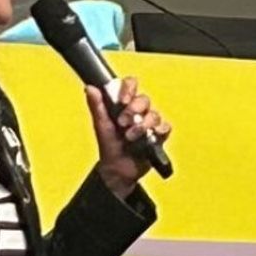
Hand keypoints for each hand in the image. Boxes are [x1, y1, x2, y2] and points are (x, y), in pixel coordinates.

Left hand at [85, 77, 169, 197]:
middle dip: (134, 110)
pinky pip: (165, 128)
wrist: (117, 169)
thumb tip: (90, 88)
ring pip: (154, 114)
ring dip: (142, 126)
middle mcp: (139, 111)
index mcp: (124, 105)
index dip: (128, 89)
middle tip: (123, 122)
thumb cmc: (109, 146)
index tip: (122, 100)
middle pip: (144, 99)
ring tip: (130, 137)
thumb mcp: (101, 125)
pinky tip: (150, 138)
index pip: (130, 85)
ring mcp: (149, 123)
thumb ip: (97, 106)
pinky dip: (158, 132)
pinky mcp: (158, 136)